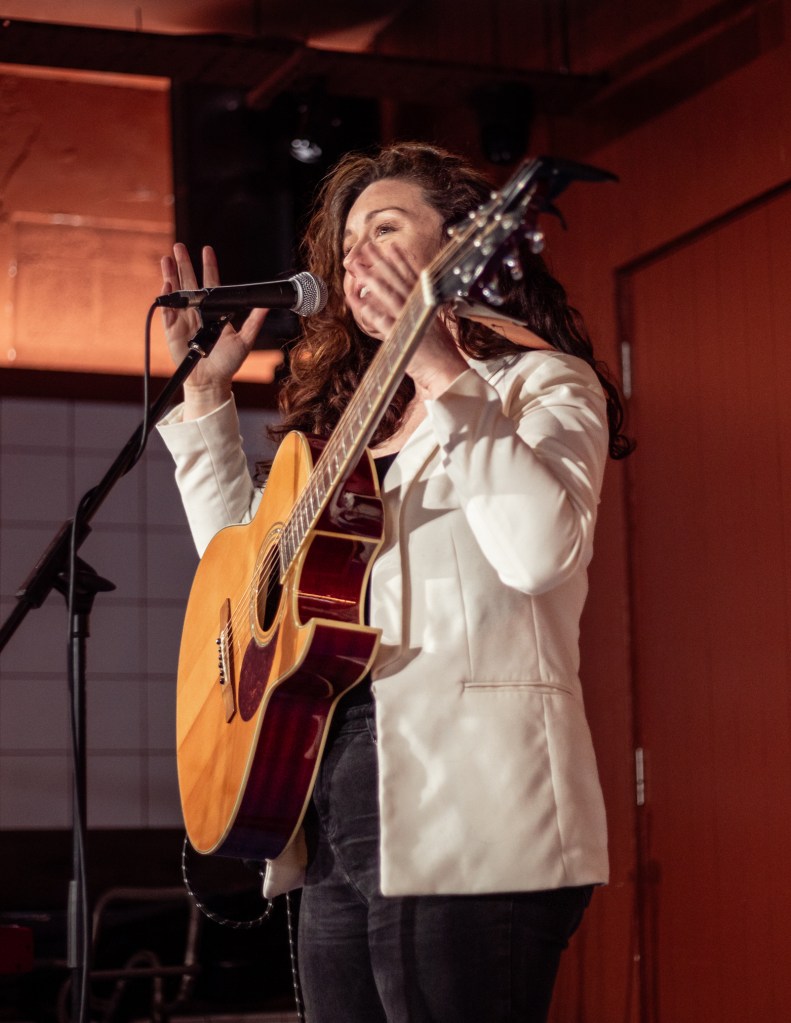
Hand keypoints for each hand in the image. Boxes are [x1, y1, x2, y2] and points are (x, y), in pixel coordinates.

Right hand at [160, 243, 268, 418]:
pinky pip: (167, 311)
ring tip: (167, 258)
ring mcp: (183, 319)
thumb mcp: (245, 340)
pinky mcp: (172, 330)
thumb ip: (254, 321)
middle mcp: (197, 311)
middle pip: (189, 282)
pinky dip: (166, 298)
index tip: (207, 250)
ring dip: (170, 275)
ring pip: (176, 292)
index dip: (208, 266)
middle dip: (184, 264)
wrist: (212, 381)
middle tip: (179, 246)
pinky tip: (166, 284)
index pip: (211, 282)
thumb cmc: (228, 363)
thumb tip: (266, 305)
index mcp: (214, 310)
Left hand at [346, 241, 466, 398]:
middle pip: (398, 282)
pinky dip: (373, 313)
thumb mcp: (433, 324)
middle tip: (368, 248)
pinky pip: (384, 323)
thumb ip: (421, 311)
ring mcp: (411, 322)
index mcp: (427, 304)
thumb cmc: (441, 352)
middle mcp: (419, 309)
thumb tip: (411, 301)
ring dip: (374, 282)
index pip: (412, 278)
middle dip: (382, 264)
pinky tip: (361, 303)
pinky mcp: (403, 338)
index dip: (401, 261)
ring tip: (360, 270)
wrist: (447, 372)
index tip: (391, 247)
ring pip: (390, 297)